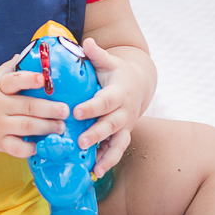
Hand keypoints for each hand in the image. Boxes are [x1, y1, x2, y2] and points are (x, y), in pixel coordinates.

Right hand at [0, 59, 69, 158]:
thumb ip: (10, 68)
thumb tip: (28, 52)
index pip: (14, 81)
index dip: (29, 79)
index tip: (44, 79)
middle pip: (28, 106)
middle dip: (50, 109)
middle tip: (65, 110)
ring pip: (26, 126)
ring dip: (46, 127)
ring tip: (60, 127)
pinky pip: (16, 148)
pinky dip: (30, 148)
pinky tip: (41, 145)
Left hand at [72, 38, 147, 176]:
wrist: (137, 85)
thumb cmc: (115, 73)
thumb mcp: (108, 61)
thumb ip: (96, 54)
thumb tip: (87, 42)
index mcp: (118, 92)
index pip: (106, 101)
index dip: (92, 107)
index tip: (77, 112)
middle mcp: (124, 111)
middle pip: (112, 125)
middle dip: (97, 134)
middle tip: (81, 142)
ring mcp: (124, 126)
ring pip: (118, 142)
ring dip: (106, 155)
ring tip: (94, 167)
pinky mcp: (122, 136)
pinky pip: (117, 151)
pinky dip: (108, 162)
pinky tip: (95, 173)